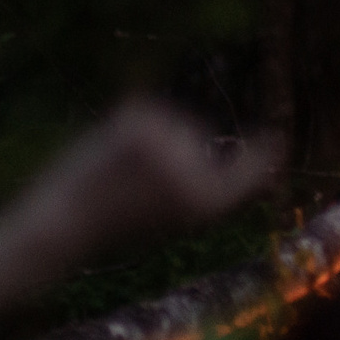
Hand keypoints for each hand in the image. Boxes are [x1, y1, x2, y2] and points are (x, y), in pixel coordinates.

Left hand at [14, 98, 282, 257]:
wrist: (65, 223)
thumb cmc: (114, 228)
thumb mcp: (167, 213)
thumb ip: (194, 180)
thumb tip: (198, 137)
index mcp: (208, 203)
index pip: (248, 171)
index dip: (263, 155)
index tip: (274, 139)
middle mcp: (195, 171)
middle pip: (197, 138)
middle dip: (173, 149)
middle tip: (134, 185)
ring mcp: (168, 142)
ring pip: (172, 123)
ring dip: (151, 138)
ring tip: (118, 172)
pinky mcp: (140, 120)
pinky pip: (147, 112)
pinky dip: (129, 126)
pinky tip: (109, 151)